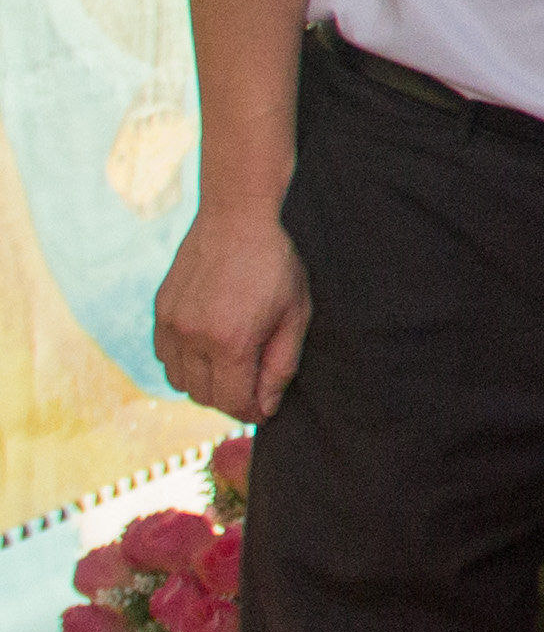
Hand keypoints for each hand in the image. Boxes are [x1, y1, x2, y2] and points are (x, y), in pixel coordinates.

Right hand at [155, 206, 311, 419]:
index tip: (263, 411)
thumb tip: (267, 406)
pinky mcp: (160, 312)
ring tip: (232, 370)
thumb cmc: (274, 265)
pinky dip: (184, 365)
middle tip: (252, 391)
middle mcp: (193, 338)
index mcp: (231, 342)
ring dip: (205, 385)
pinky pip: (165, 358)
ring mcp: (171, 325)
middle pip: (204, 396)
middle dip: (230, 401)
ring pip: (179, 382)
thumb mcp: (295, 314)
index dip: (250, 413)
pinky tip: (208, 351)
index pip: (232, 402)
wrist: (235, 218)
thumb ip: (281, 365)